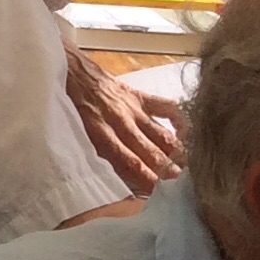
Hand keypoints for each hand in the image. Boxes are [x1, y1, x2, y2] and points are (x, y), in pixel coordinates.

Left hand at [64, 46, 182, 193]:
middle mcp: (120, 121)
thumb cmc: (68, 103)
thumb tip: (107, 175)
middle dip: (167, 170)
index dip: (145, 176)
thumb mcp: (73, 130)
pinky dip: (180, 120)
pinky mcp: (140, 96)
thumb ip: (92, 150)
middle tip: (183, 185)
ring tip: (191, 168)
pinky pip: (167, 107)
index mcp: (101, 131)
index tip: (158, 191)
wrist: (69, 69)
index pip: (128, 159)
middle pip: (150, 150)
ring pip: (162, 134)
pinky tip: (188, 134)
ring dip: (177, 153)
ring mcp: (133, 108)